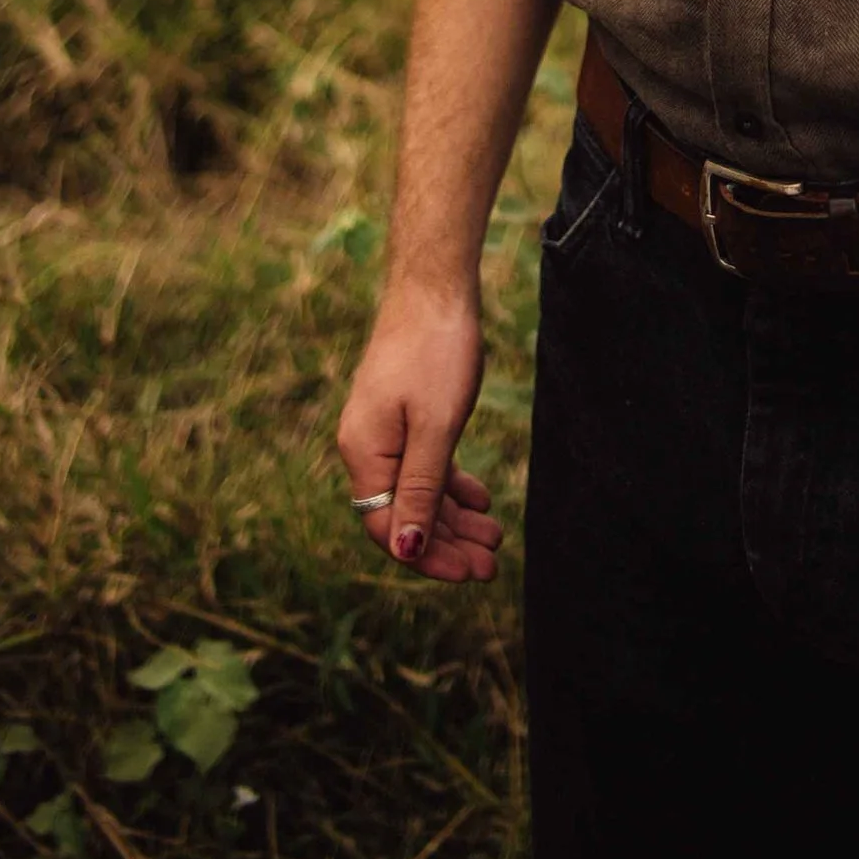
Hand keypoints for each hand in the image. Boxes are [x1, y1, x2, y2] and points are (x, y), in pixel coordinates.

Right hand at [335, 283, 503, 581]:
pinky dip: (451, 486)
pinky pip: (424, 465)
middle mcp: (367, 447)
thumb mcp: (435, 426)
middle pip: (405, 514)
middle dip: (448, 544)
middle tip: (492, 565)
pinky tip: (480, 500)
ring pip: (418, 491)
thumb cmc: (435, 350)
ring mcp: (385, 431)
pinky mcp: (404, 415)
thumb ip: (420, 488)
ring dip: (454, 519)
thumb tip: (405, 550)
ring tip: (495, 538)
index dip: (427, 556)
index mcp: (364, 453)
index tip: (471, 573)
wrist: (435, 285)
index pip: (389, 527)